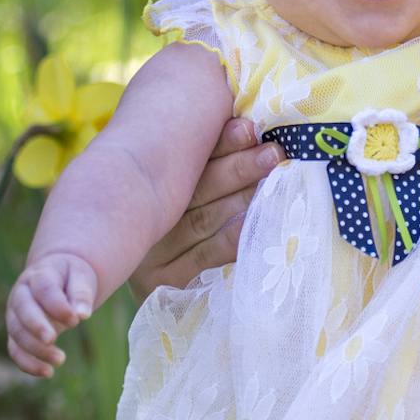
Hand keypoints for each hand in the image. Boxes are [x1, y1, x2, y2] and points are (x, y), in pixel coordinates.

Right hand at [6, 251, 97, 377]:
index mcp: (39, 275)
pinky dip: (27, 364)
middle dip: (36, 326)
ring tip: (60, 360)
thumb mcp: (81, 276)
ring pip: (17, 332)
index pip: (44, 289)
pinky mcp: (16, 333)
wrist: (55, 276)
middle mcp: (21, 294)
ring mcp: (15, 314)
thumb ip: (81, 294)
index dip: (57, 306)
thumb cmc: (70, 276)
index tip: (76, 321)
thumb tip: (82, 315)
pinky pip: (15, 350)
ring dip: (35, 349)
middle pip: (23, 309)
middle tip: (52, 339)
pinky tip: (48, 373)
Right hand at [126, 117, 278, 296]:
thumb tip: (251, 124)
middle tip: (272, 153)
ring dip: (242, 199)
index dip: (221, 144)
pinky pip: (206, 258)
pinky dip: (233, 238)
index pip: (186, 160)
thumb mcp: (191, 185)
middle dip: (239, 168)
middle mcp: (145, 218)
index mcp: (146, 185)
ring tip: (273, 181)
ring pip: (204, 220)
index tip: (250, 128)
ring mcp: (152, 253)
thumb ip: (209, 158)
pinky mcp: (164, 284)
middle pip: (197, 189)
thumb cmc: (187, 221)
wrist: (159, 295)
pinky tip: (255, 222)